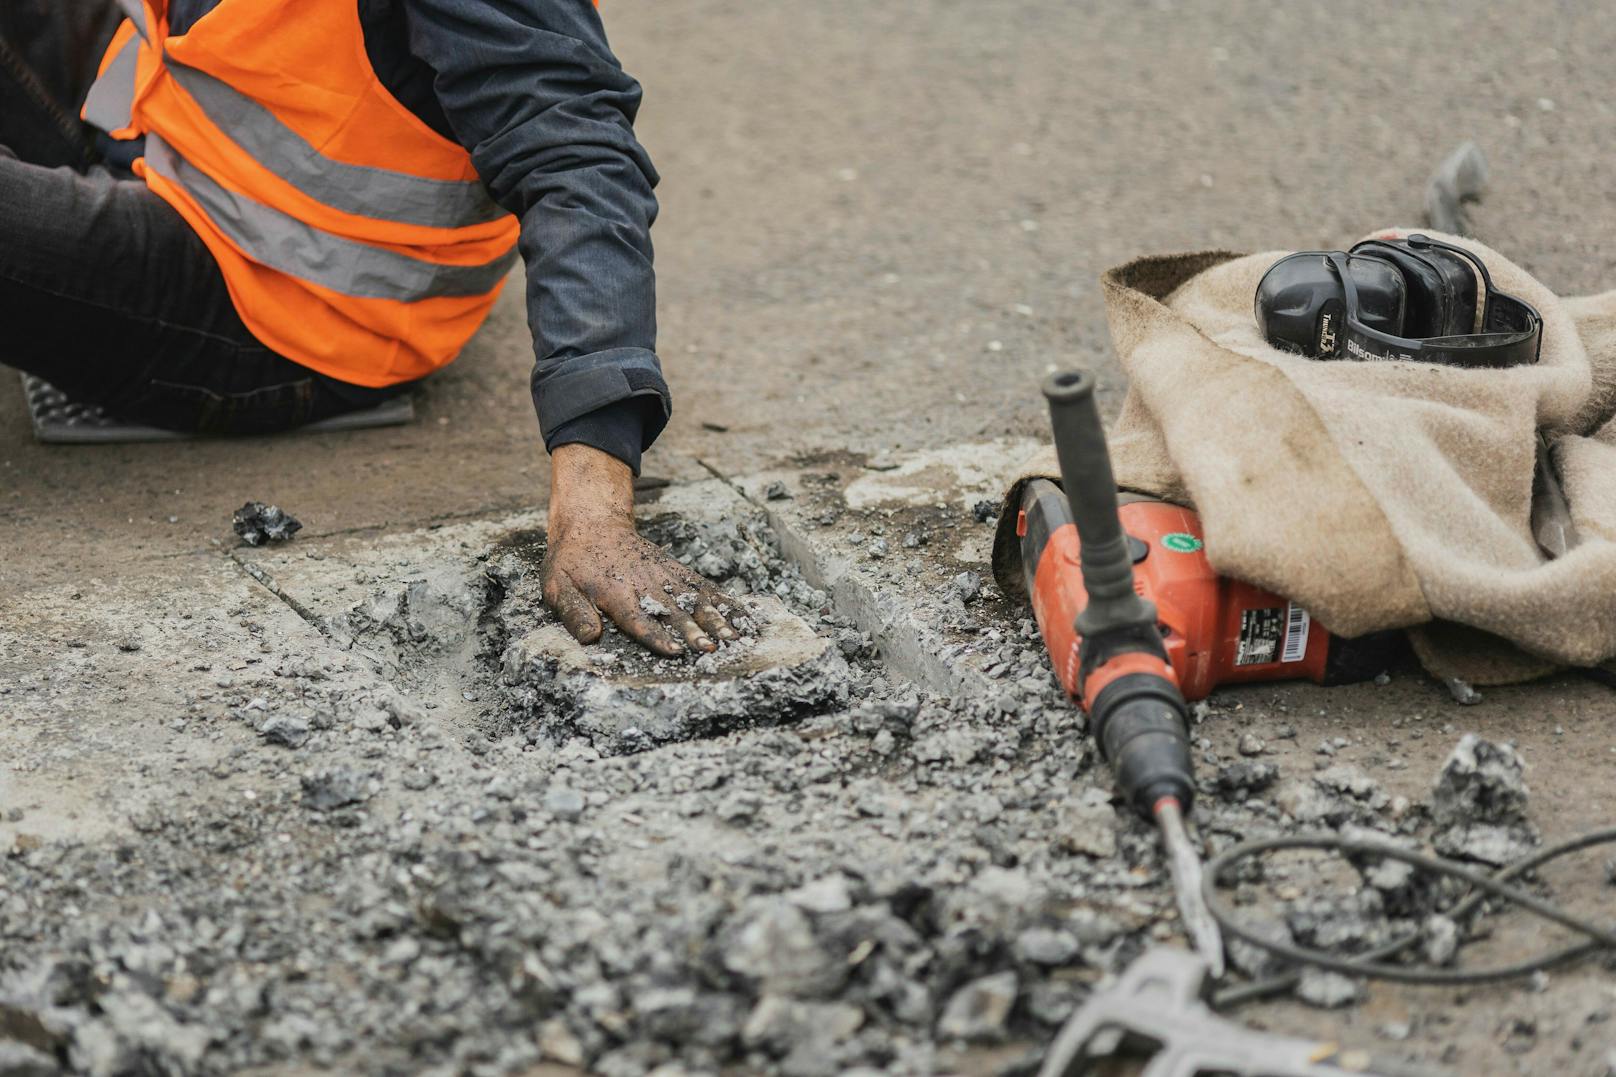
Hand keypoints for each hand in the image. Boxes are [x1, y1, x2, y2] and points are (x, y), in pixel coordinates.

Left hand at [541, 443, 739, 656]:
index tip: (675, 651)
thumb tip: (590, 637)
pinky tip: (739, 614)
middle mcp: (644, 584)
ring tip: (733, 635)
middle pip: (672, 611)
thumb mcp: (557, 585)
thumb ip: (574, 612)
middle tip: (711, 647)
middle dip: (694, 630)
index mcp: (615, 592)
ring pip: (692, 598)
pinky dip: (721, 600)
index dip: (657, 636)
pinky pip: (701, 586)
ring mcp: (663, 576)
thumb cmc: (572, 561)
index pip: (638, 619)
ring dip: (714, 618)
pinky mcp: (674, 570)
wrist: (593, 523)